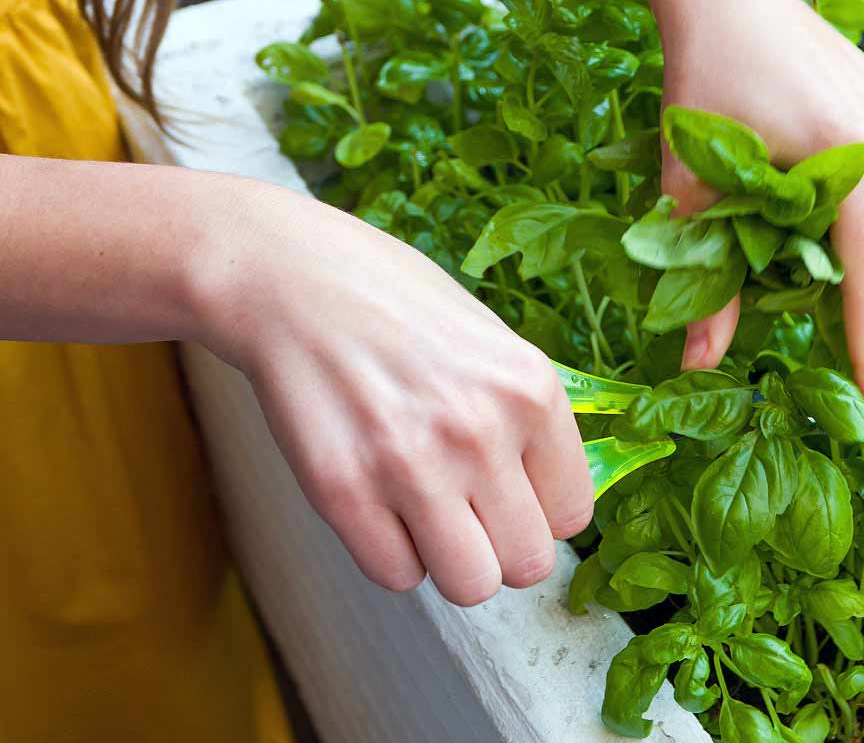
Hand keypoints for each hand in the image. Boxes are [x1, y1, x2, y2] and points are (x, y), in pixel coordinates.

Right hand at [195, 179, 593, 605]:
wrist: (291, 278)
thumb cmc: (392, 301)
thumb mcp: (489, 338)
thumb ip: (524, 414)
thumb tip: (548, 494)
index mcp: (529, 388)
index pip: (573, 513)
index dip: (538, 509)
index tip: (508, 491)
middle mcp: (481, 431)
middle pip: (529, 563)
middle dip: (498, 544)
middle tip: (464, 505)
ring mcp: (411, 465)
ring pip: (470, 585)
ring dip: (448, 558)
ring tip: (421, 507)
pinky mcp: (343, 491)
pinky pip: (396, 576)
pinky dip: (389, 550)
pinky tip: (375, 498)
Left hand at [643, 0, 863, 445]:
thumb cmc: (700, 74)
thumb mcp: (693, 181)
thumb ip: (704, 277)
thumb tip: (699, 363)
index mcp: (852, 159)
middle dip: (857, 321)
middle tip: (835, 380)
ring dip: (849, 272)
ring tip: (804, 300)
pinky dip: (850, 232)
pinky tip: (809, 242)